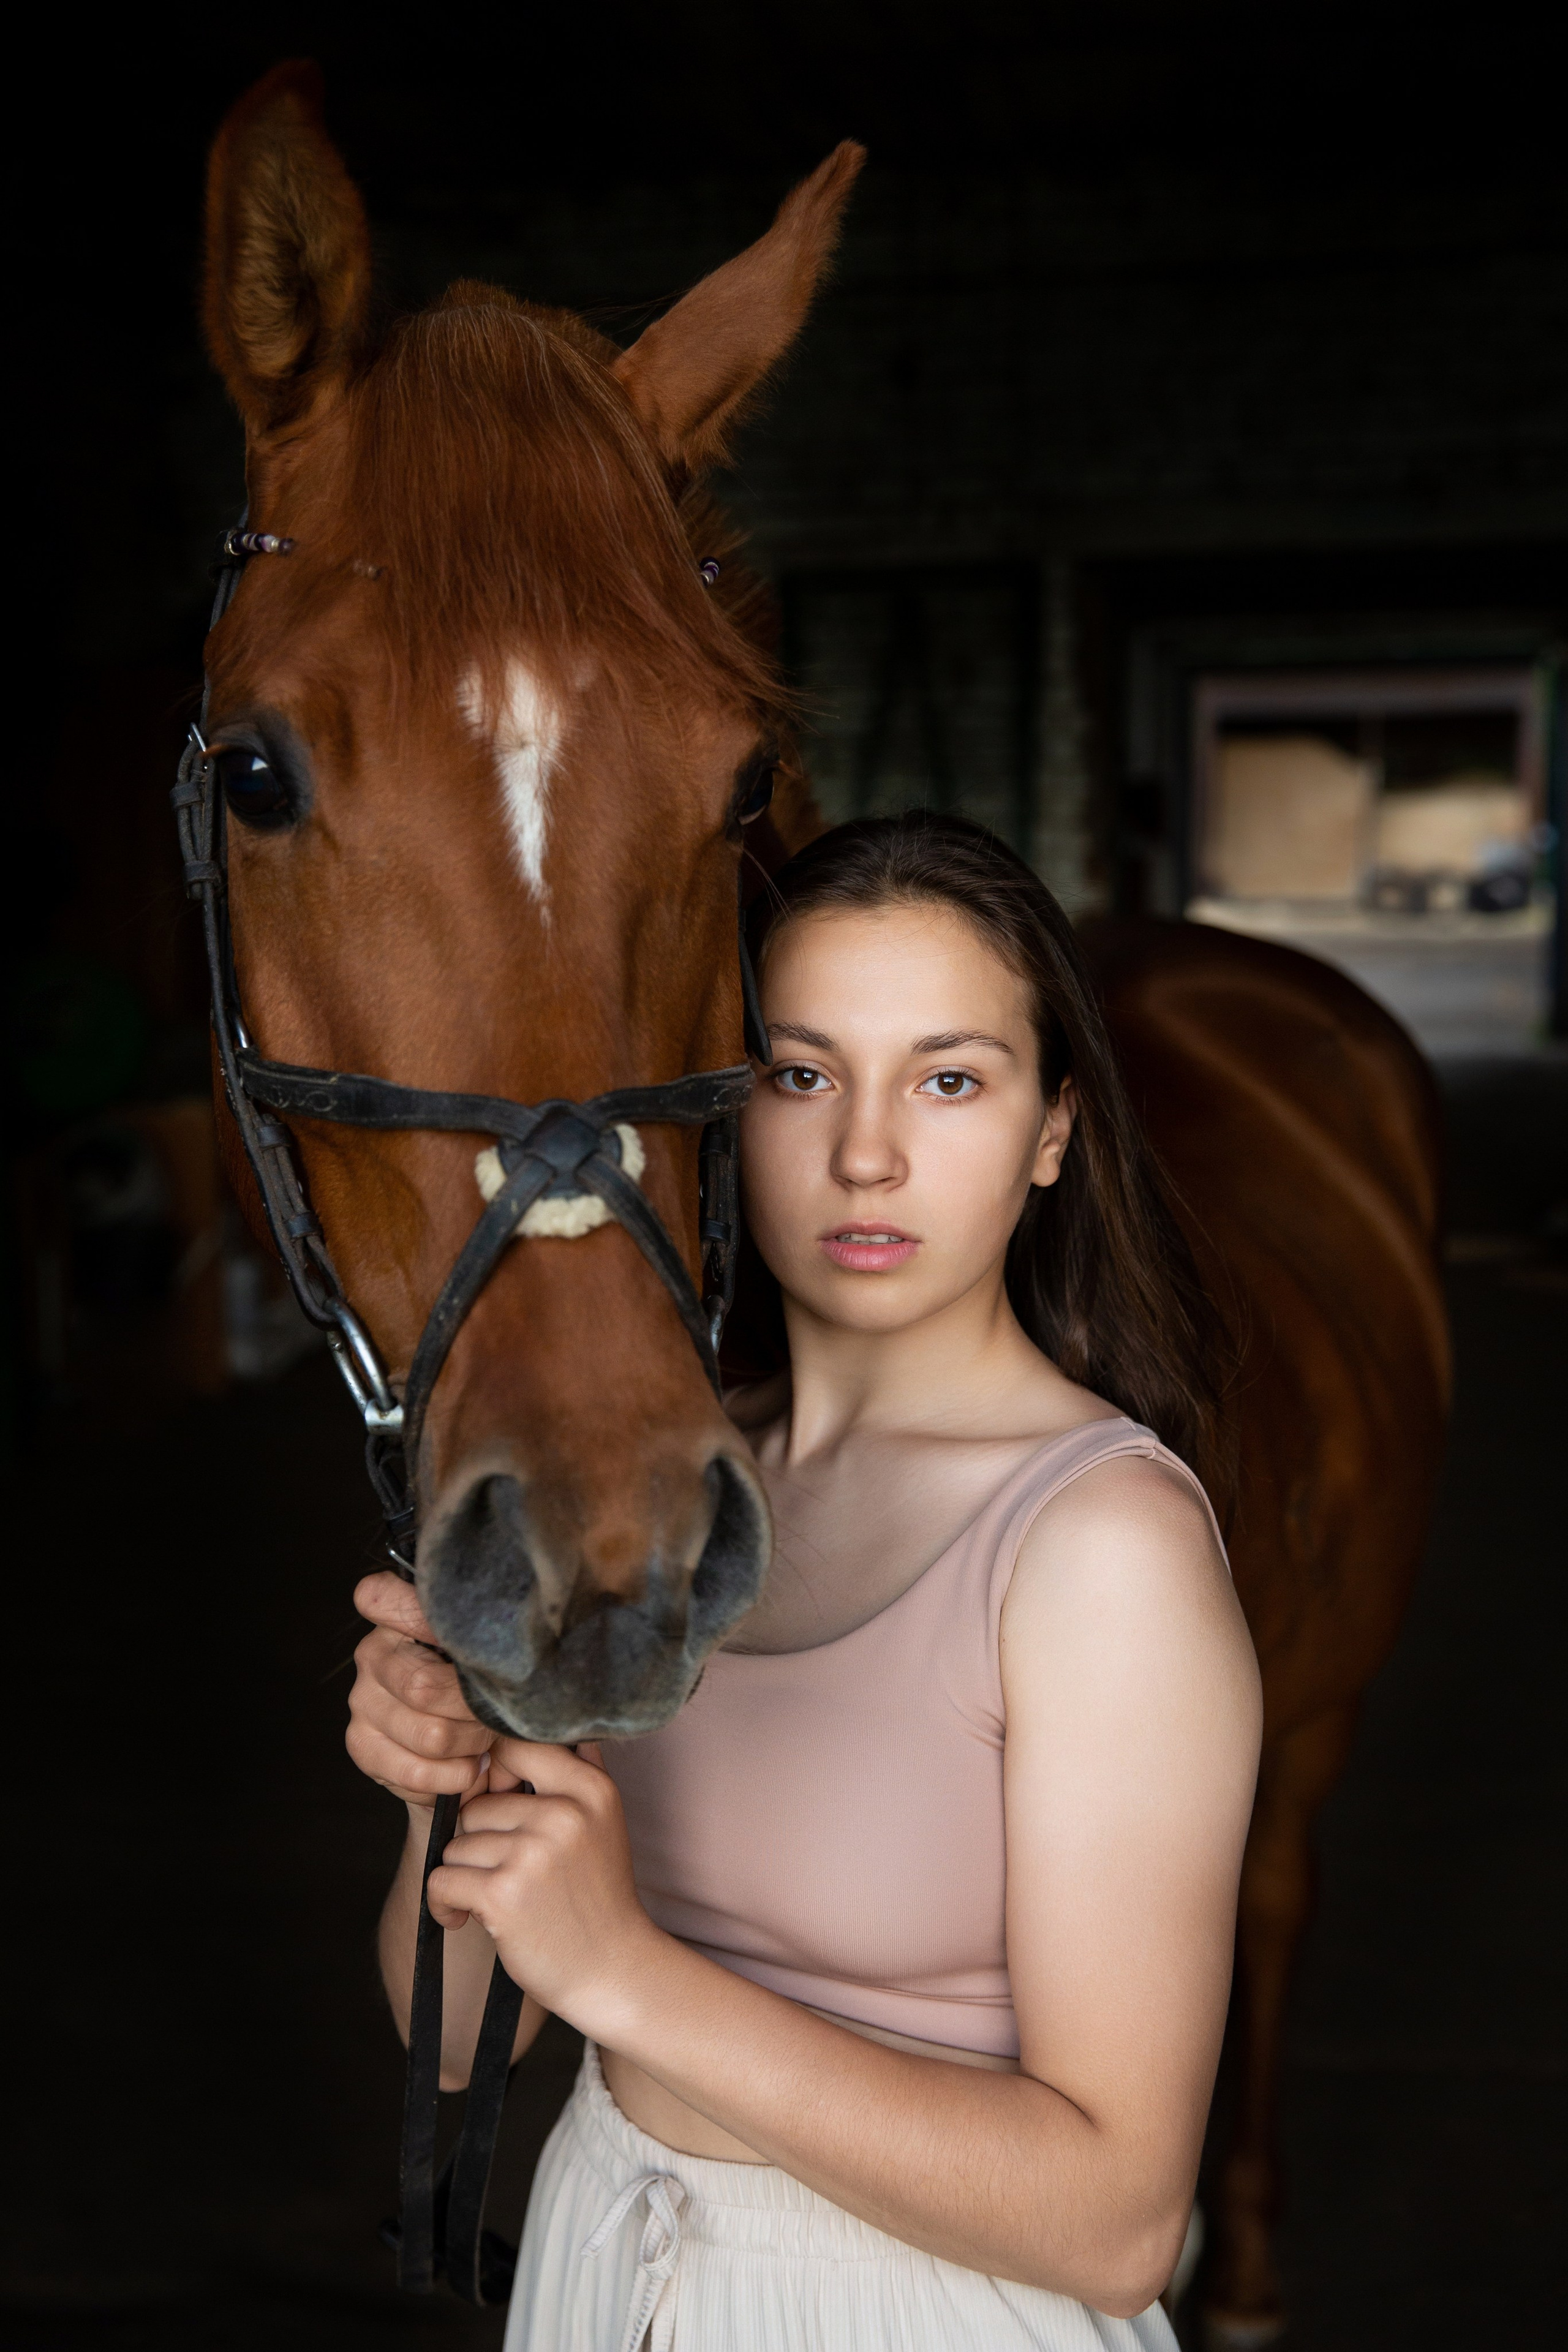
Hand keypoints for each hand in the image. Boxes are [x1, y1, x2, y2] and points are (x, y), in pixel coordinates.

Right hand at [345, 1570, 496, 1811]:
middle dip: (475, 1712)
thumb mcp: (494, 1657)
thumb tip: (504, 1630)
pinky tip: (467, 1767)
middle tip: (494, 1716)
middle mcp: (373, 1653)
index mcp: (402, 1618)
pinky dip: (455, 1777)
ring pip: (430, 1734)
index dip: (415, 1612)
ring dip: (471, 1746)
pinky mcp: (362, 1745)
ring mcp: (362, 1700)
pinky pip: (417, 1773)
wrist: (471, 1752)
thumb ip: (485, 1637)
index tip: (457, 1634)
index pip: (381, 1597)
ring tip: (483, 1741)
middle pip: (425, 1686)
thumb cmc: (487, 1692)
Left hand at [426, 1739, 659, 2035]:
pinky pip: (441, 1881)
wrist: (613, 1971)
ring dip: (463, 1877)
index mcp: (589, 1789)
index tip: (499, 1808)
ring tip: (496, 1900)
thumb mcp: (604, 1822)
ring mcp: (533, 1853)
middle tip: (506, 1874)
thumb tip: (558, 1728)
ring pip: (455, 1845)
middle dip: (478, 1841)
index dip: (493, 1775)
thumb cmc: (598, 1896)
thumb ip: (579, 1771)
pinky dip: (444, 1905)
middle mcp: (564, 1813)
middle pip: (474, 1805)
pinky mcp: (503, 1895)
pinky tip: (466, 1919)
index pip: (514, 1745)